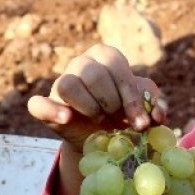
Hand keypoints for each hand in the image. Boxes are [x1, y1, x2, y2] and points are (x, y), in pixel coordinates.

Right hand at [27, 44, 167, 153]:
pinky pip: (38, 104)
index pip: (115, 64)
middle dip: (111, 102)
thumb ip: (154, 106)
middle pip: (93, 74)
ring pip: (68, 85)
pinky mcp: (46, 104)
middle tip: (117, 119)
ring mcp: (60, 82)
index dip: (130, 95)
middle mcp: (81, 63)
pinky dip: (53, 111)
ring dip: (89, 107)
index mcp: (105, 56)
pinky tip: (68, 119)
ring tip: (98, 119)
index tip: (140, 122)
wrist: (103, 138)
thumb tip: (155, 115)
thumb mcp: (144, 106)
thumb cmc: (124, 113)